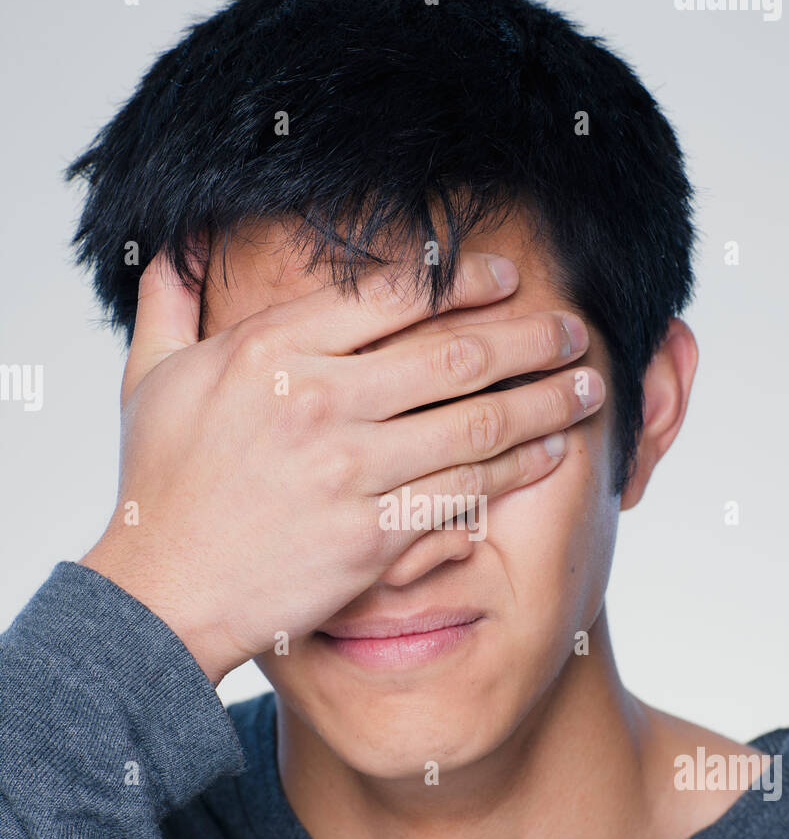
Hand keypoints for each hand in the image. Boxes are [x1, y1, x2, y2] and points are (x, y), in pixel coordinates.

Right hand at [81, 246, 602, 682]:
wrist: (162, 593)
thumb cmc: (158, 486)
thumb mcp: (150, 381)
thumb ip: (168, 304)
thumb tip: (172, 244)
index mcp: (272, 349)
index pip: (394, 296)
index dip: (466, 282)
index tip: (508, 280)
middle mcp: (319, 400)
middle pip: (456, 354)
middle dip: (531, 337)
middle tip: (575, 330)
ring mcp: (350, 471)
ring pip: (476, 423)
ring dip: (545, 400)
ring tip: (588, 385)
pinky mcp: (374, 535)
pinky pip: (466, 492)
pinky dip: (518, 469)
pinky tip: (552, 452)